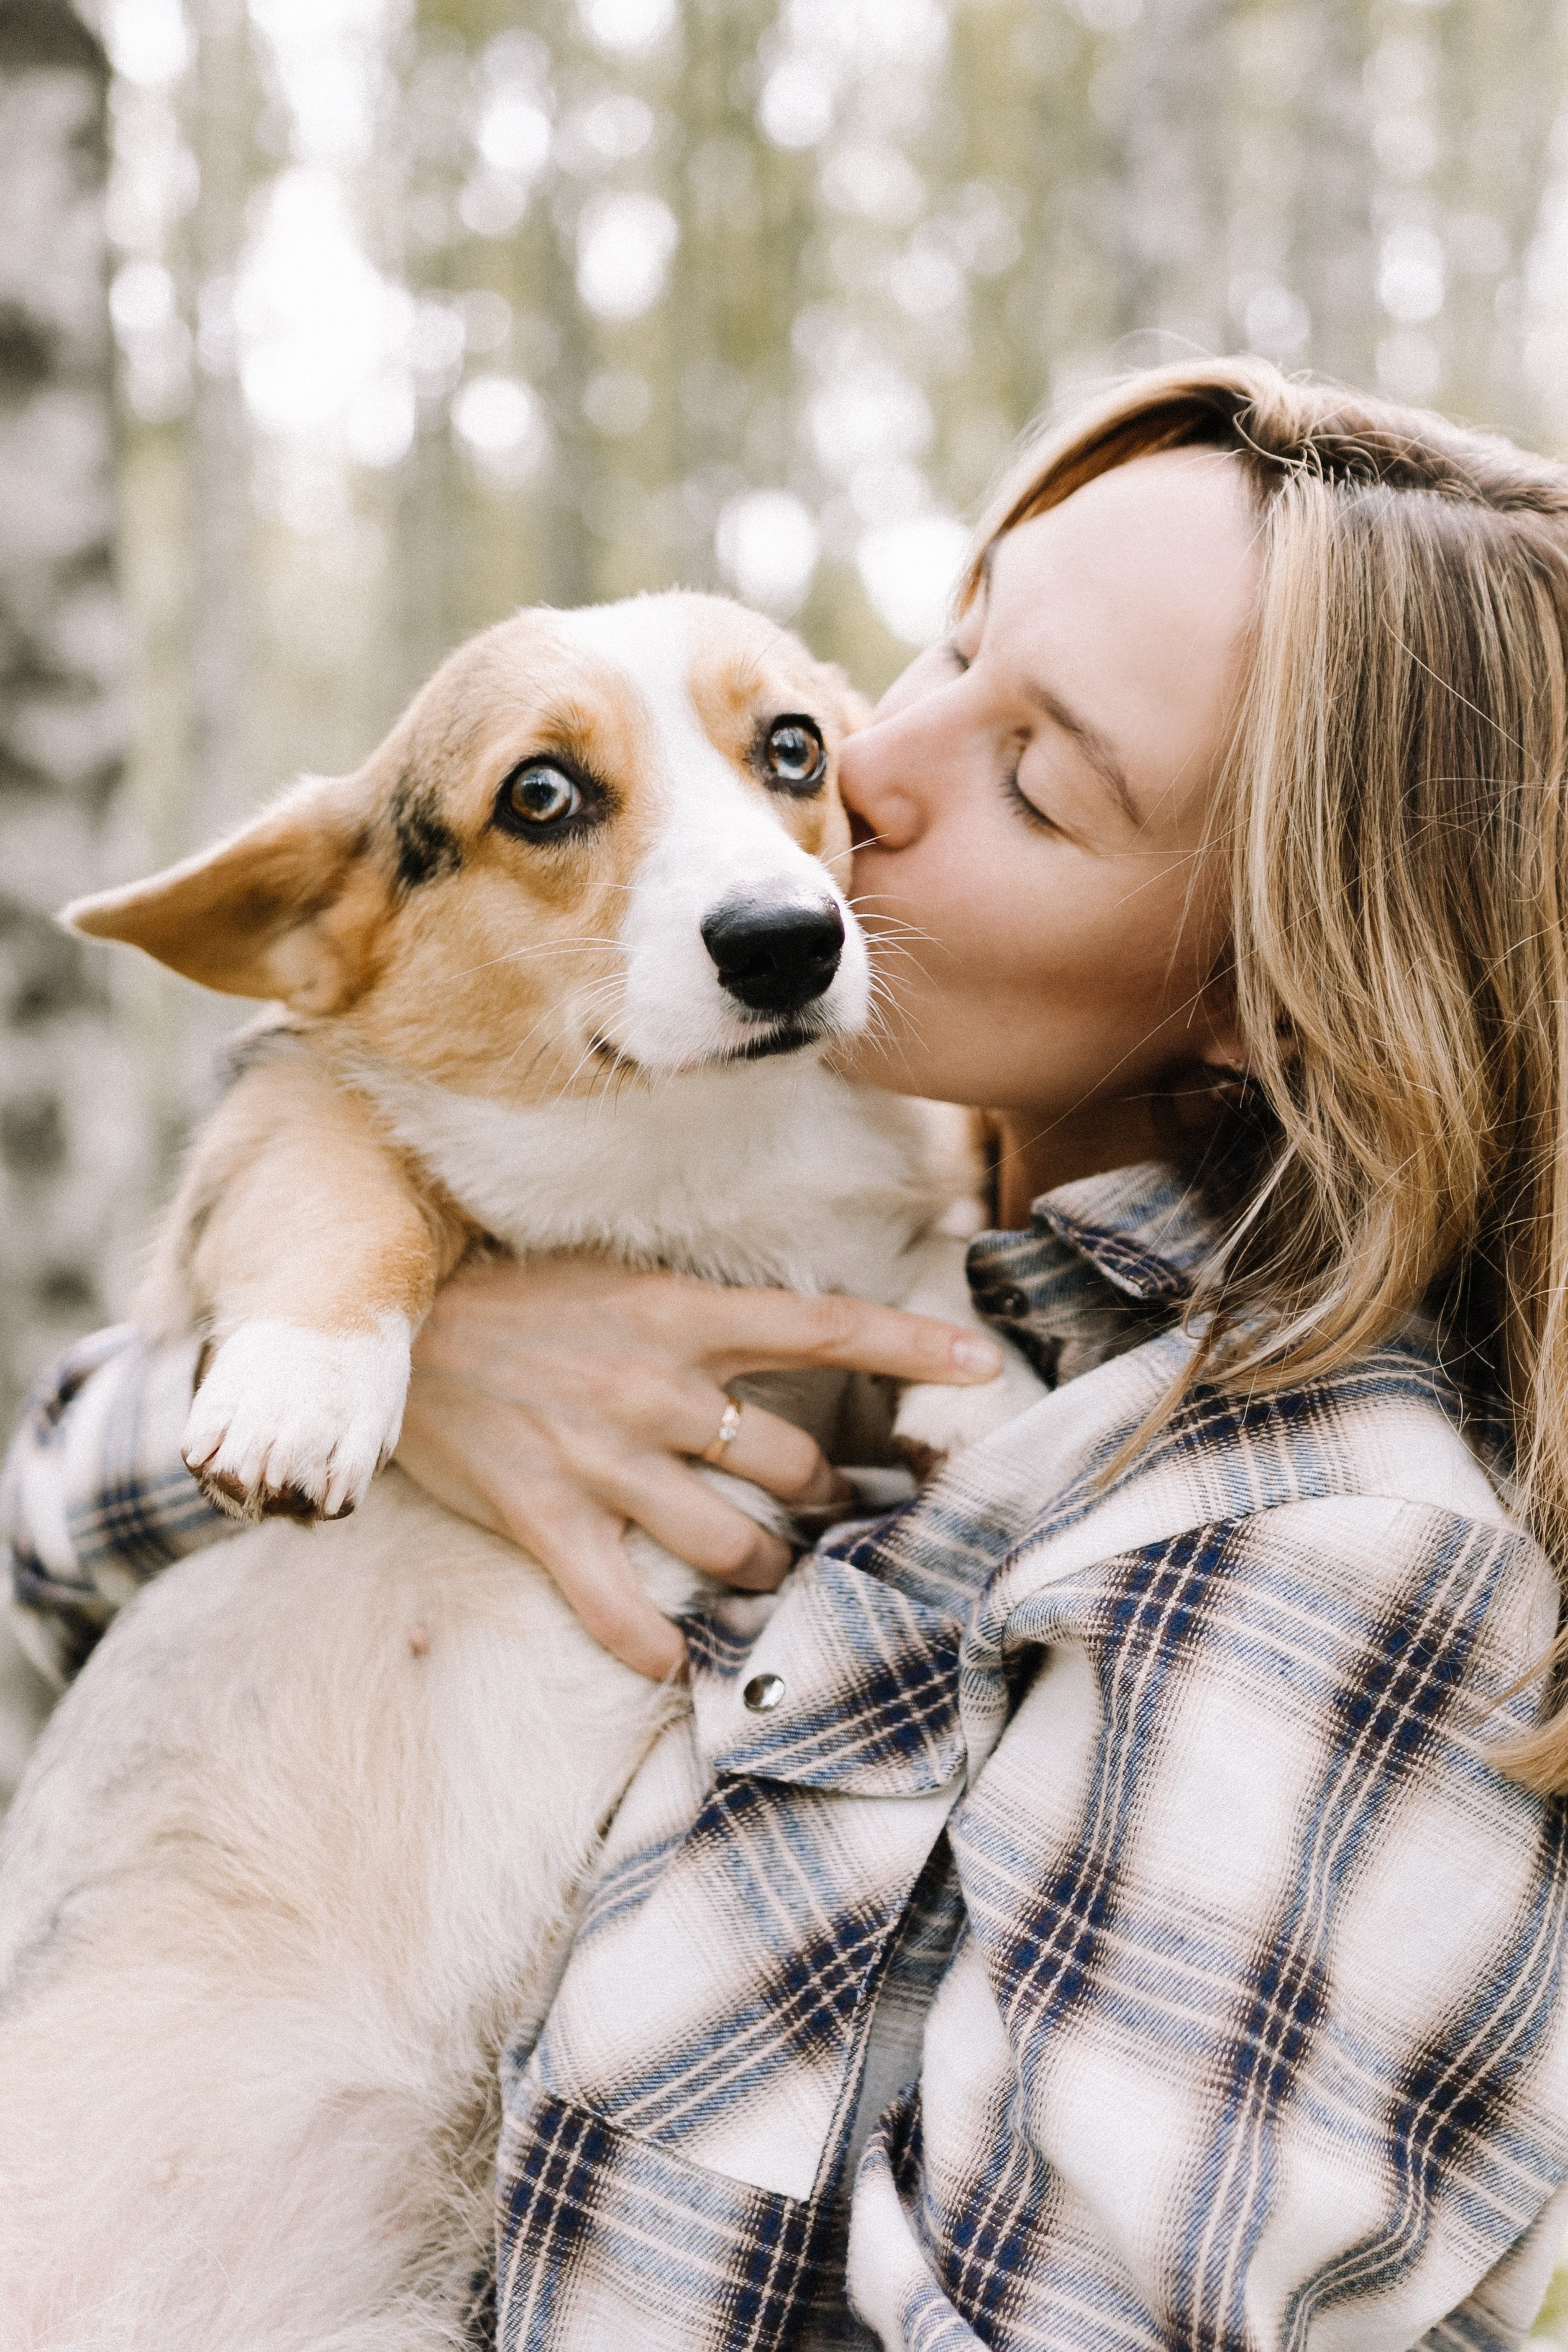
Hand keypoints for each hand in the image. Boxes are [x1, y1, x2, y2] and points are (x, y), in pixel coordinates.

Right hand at [395, 1253, 1001, 1679]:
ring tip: (774, 1576)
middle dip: (833, 1498)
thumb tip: (786, 1343)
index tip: (986, 1362)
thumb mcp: (622, 1279)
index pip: (826, 1324)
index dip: (914, 1345)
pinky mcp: (545, 1517)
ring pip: (731, 1543)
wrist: (391, 1324)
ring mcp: (601, 1458)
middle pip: (793, 1464)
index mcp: (681, 1313)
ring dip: (768, 1572)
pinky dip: (655, 1649)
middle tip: (842, 1510)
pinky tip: (676, 1663)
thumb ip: (705, 1318)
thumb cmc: (514, 1296)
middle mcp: (655, 1388)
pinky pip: (620, 1612)